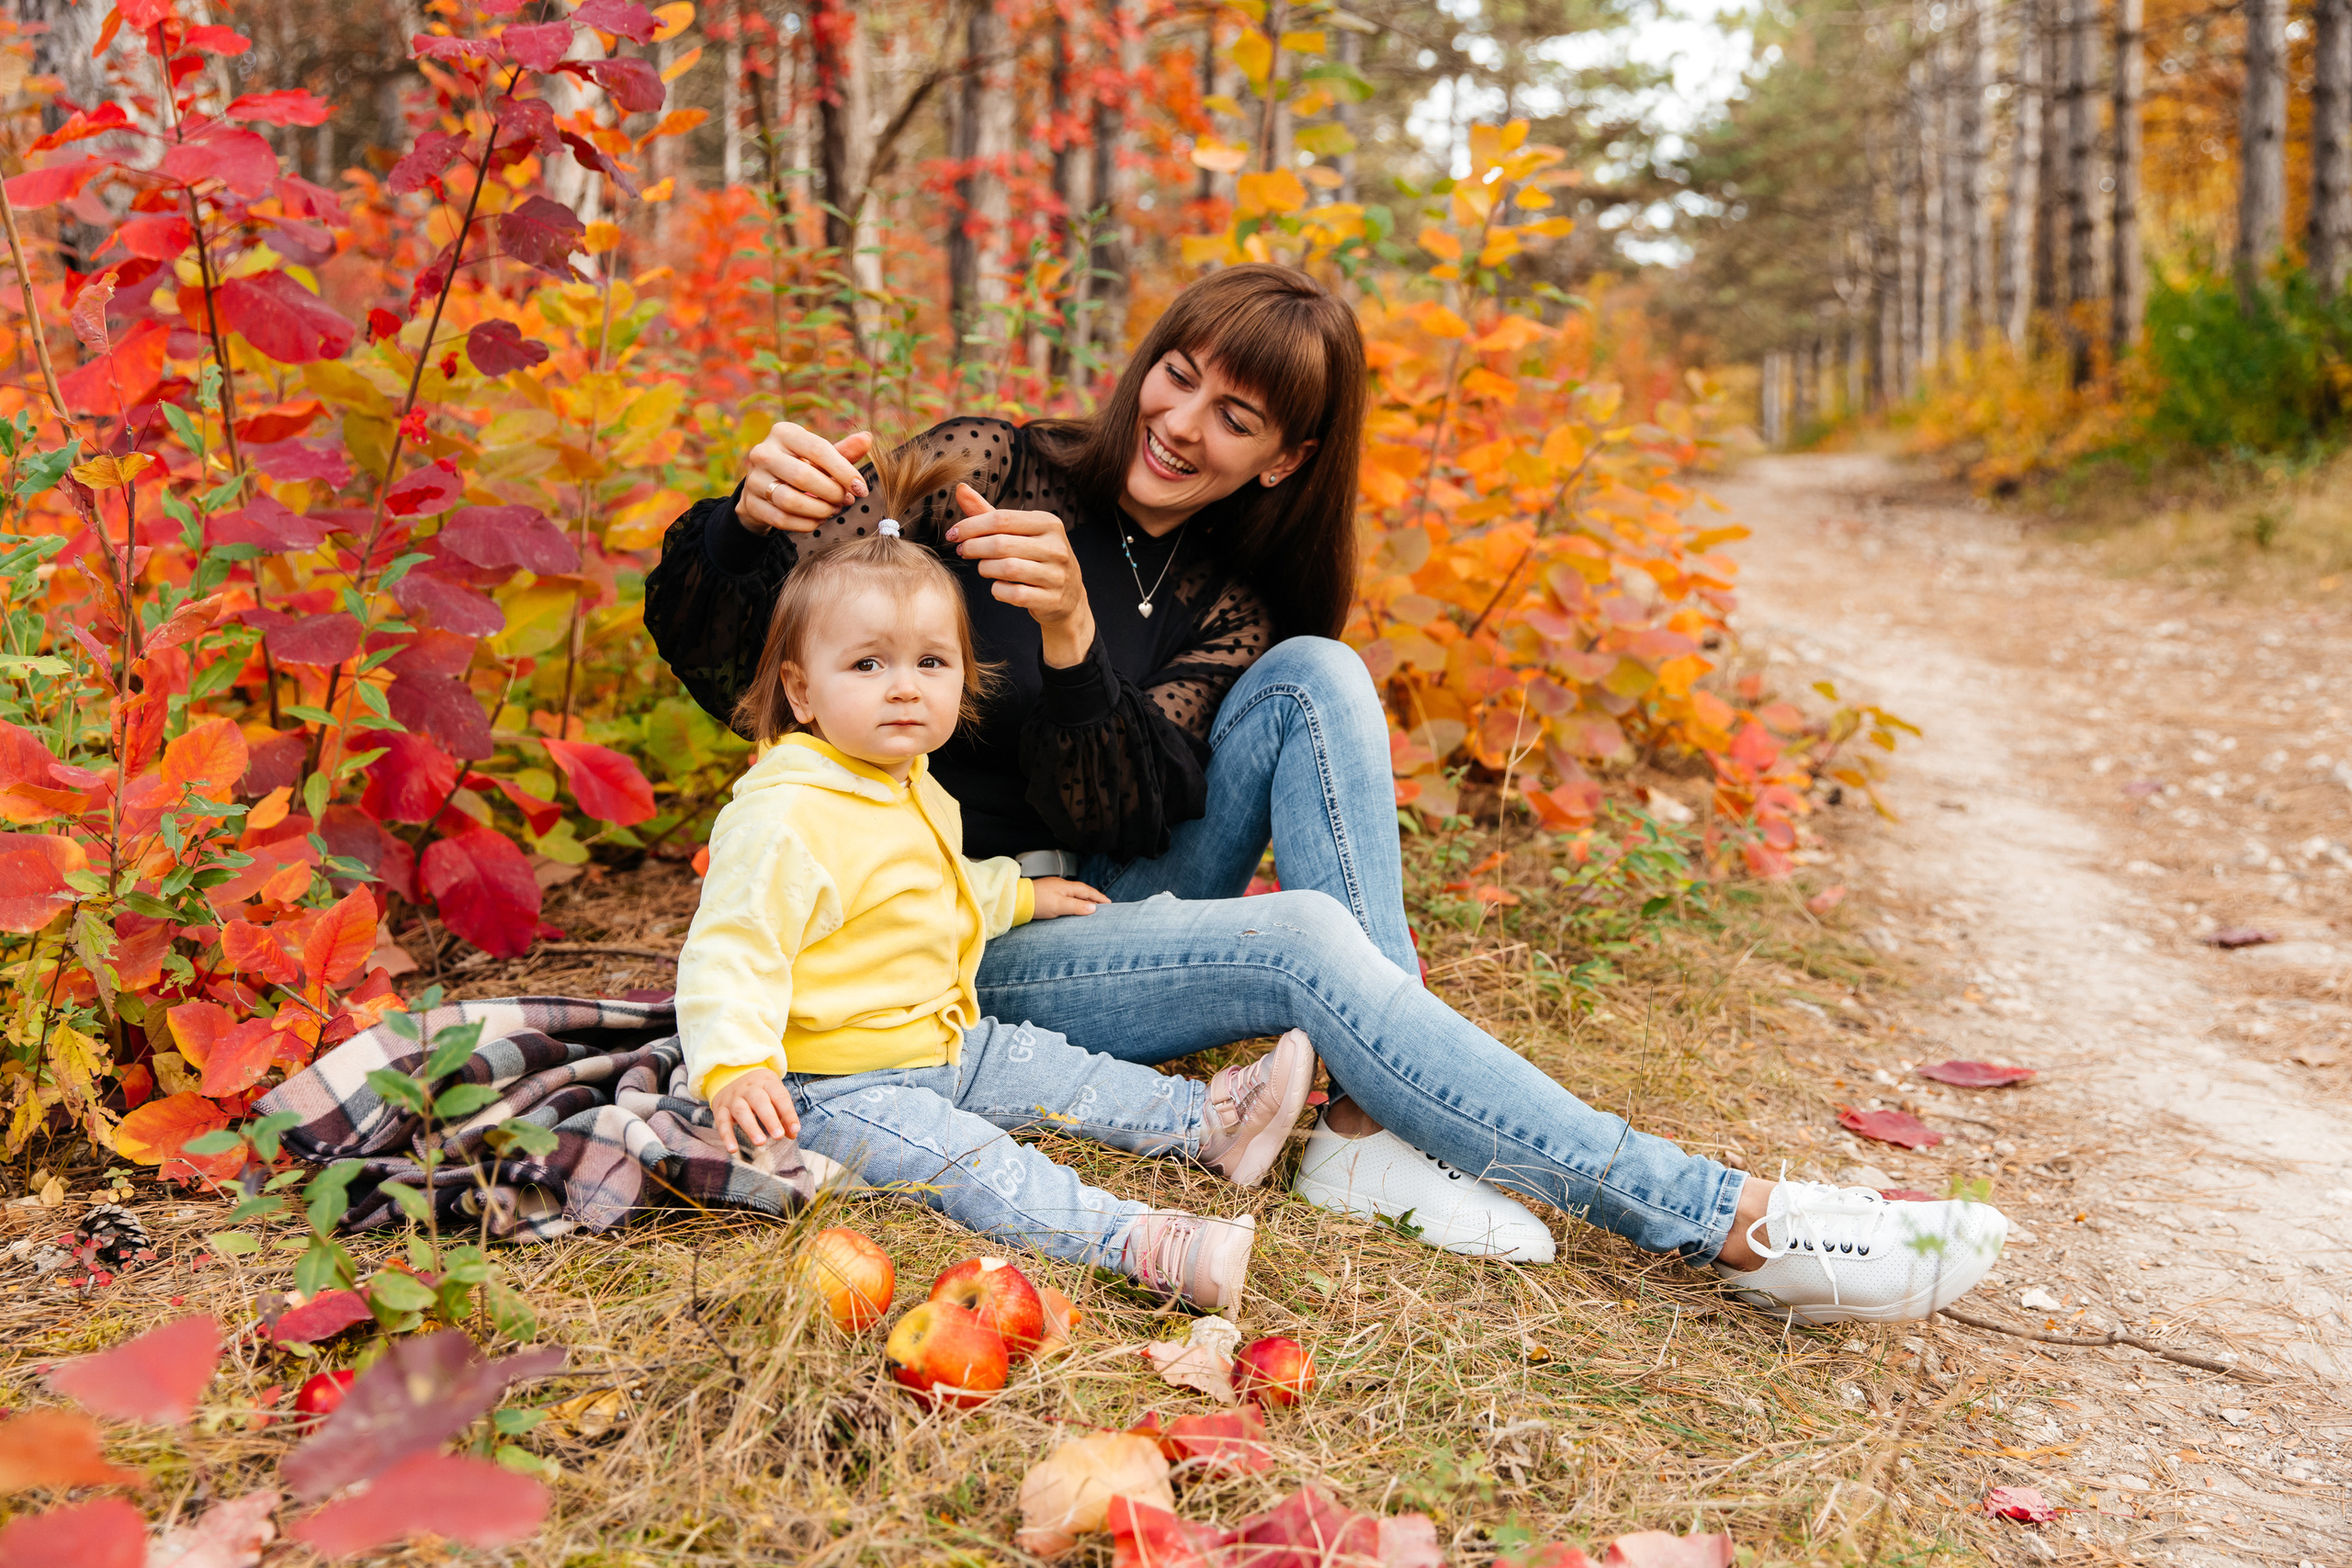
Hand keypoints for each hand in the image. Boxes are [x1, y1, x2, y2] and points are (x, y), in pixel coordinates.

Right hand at [708, 1066, 799, 1154]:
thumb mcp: (773, 1096)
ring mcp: (733, 1097)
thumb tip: (792, 1135)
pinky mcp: (720, 1108)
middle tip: (778, 1135)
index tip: (795, 1129)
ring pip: (740, 1110)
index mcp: (766, 1082)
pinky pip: (721, 1122)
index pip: (779, 1096)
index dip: (788, 1113)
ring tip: (760, 1142)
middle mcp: (748, 1088)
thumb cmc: (760, 1091)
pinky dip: (726, 1136)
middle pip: (759, 1100)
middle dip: (769, 1118)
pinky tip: (733, 1149)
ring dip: (751, 1127)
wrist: (729, 1076)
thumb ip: (783, 1115)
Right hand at [735, 422, 872, 533]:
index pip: (819, 449)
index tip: (861, 489)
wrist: (765, 487)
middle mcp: (764, 452)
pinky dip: (806, 524)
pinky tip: (817, 520)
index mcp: (784, 433)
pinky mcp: (750, 503)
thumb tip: (868, 438)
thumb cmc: (801, 466)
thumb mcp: (820, 457)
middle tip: (845, 501)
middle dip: (832, 493)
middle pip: (804, 476)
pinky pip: (782, 519)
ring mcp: (754, 479)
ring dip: (820, 510)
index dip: (844, 471)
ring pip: (791, 501)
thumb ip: (844, 451)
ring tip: (832, 510)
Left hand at [944, 483, 1095, 667]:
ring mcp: (1056, 574)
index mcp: (1048, 523)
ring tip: (983, 568)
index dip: (971, 526)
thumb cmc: (1035, 557)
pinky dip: (998, 591)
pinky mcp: (1051, 599)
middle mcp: (1056, 547)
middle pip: (1001, 544)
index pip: (1001, 518)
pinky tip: (999, 587)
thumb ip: (988, 512)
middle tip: (963, 551)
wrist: (1068, 595)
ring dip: (986, 569)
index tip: (953, 534)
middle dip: (974, 547)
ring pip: (1007, 569)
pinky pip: (1014, 594)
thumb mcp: (1018, 532)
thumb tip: (960, 489)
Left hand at [1029, 876, 1110, 918]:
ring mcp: (1054, 888)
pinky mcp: (1048, 894)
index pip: (1088, 891)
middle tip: (1103, 905)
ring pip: (1074, 893)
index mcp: (1067, 886)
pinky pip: (1066, 896)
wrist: (1017, 900)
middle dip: (1094, 897)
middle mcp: (1062, 885)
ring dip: (1084, 899)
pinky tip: (1073, 906)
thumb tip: (1093, 908)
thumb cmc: (1037, 902)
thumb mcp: (1059, 906)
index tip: (1109, 903)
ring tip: (1091, 907)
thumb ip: (1077, 906)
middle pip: (1082, 891)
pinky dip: (1074, 901)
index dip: (1099, 897)